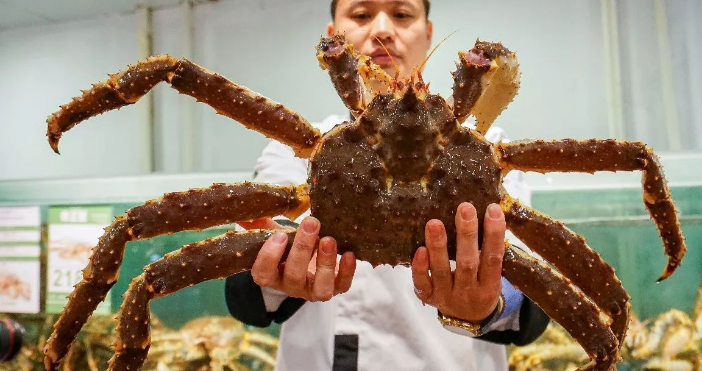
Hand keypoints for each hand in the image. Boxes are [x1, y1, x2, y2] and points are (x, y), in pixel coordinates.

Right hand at [241, 217, 355, 301]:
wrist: (311, 260)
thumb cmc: (289, 246)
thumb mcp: (274, 235)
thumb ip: (259, 225)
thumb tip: (242, 212)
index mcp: (272, 275)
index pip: (263, 274)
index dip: (269, 256)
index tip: (280, 234)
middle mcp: (292, 287)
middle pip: (294, 275)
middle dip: (303, 248)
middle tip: (311, 223)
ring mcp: (314, 290)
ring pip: (320, 288)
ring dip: (325, 263)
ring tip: (329, 239)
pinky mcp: (335, 288)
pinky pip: (342, 286)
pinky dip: (348, 271)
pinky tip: (349, 254)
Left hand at [411, 202, 505, 321]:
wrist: (469, 319)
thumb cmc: (481, 285)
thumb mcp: (492, 275)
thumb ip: (490, 251)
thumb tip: (489, 210)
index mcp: (490, 286)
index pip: (493, 258)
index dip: (494, 234)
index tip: (492, 209)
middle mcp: (469, 292)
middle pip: (467, 263)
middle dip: (466, 234)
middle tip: (465, 208)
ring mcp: (447, 296)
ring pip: (442, 271)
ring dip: (438, 246)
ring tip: (434, 223)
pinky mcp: (429, 297)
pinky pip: (422, 283)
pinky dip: (420, 267)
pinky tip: (419, 249)